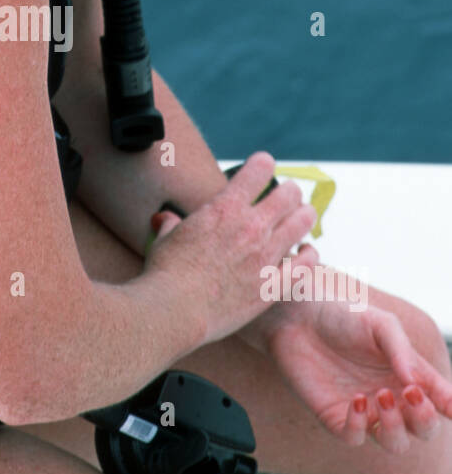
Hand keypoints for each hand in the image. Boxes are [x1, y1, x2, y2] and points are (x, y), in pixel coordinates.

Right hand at [145, 152, 316, 346]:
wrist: (174, 310)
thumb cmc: (165, 273)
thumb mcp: (165, 238)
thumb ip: (172, 224)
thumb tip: (166, 219)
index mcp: (225, 207)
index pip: (259, 168)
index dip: (263, 164)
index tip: (262, 167)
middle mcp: (251, 226)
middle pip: (289, 193)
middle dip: (290, 191)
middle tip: (287, 196)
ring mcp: (265, 256)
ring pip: (303, 222)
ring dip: (304, 216)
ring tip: (302, 217)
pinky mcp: (272, 286)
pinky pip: (306, 263)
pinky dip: (309, 254)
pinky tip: (305, 252)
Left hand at [261, 290, 451, 452]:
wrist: (297, 315)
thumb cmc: (343, 315)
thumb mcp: (381, 324)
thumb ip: (402, 352)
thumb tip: (417, 384)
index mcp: (409, 375)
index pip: (440, 400)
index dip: (450, 406)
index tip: (450, 406)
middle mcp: (391, 397)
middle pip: (423, 429)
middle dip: (424, 419)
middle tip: (410, 394)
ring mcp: (364, 411)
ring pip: (394, 443)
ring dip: (395, 427)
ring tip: (381, 396)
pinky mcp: (334, 416)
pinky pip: (354, 438)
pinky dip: (359, 426)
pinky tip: (356, 401)